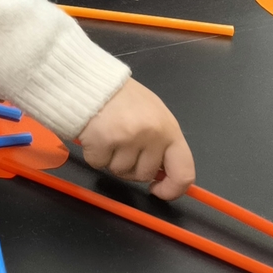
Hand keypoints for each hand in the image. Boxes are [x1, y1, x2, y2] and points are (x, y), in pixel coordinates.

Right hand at [74, 77, 193, 200]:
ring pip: (119, 171)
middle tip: (120, 148)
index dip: (172, 189)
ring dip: (110, 160)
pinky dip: (92, 154)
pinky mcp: (102, 141)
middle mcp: (152, 136)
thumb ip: (160, 143)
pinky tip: (92, 135)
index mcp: (169, 130)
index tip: (157, 190)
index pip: (183, 172)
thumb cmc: (121, 98)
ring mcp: (127, 139)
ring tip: (106, 136)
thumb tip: (162, 174)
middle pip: (143, 174)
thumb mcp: (152, 115)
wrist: (89, 81)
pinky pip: (97, 164)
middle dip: (130, 167)